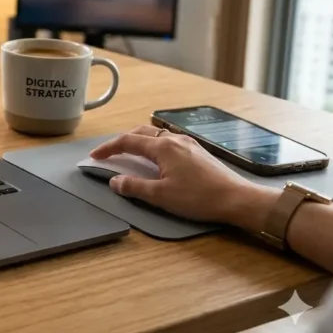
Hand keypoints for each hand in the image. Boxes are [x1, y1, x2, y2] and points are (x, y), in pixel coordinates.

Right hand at [89, 126, 279, 230]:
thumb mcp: (161, 196)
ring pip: (156, 135)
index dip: (108, 148)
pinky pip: (168, 141)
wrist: (237, 199)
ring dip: (138, 142)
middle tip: (109, 153)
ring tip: (129, 154)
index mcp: (163, 147)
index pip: (127, 141)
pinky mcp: (197, 152)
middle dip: (122, 141)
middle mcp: (174, 140)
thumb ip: (134, 187)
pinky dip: (153, 146)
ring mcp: (188, 144)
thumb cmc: (200, 197)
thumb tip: (114, 181)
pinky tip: (156, 159)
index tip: (95, 156)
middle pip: (141, 133)